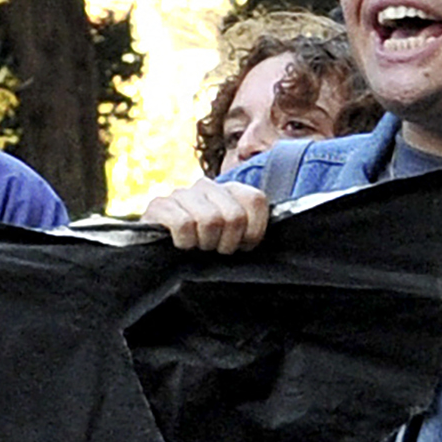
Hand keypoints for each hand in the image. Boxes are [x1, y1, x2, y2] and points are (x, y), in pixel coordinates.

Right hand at [136, 178, 268, 255]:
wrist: (158, 255)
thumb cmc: (205, 248)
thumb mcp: (235, 237)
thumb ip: (254, 229)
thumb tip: (283, 236)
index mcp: (231, 190)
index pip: (256, 200)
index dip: (254, 231)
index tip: (243, 246)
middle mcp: (207, 185)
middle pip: (234, 216)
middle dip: (228, 243)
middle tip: (217, 250)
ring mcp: (181, 193)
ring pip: (210, 220)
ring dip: (206, 243)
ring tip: (199, 247)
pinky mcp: (159, 205)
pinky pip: (183, 224)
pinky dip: (186, 243)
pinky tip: (182, 245)